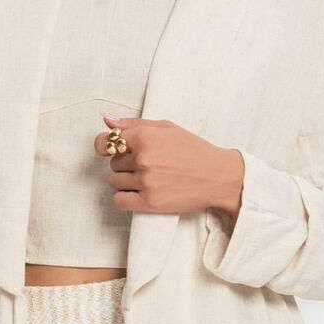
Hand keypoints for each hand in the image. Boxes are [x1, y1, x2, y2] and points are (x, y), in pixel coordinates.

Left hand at [93, 114, 243, 216]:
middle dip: (125, 163)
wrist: (219, 176)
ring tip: (146, 179)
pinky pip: (120, 201)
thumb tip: (107, 121)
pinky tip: (138, 193)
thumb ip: (134, 123)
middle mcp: (144, 158)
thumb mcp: (167, 128)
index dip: (104, 146)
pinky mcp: (150, 202)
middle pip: (113, 163)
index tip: (108, 150)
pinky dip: (125, 198)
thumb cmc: (194, 150)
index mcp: (145, 137)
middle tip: (146, 164)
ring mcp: (146, 181)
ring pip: (115, 182)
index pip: (105, 142)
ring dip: (125, 182)